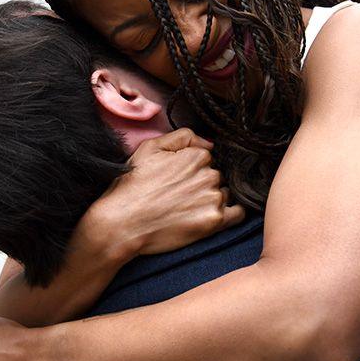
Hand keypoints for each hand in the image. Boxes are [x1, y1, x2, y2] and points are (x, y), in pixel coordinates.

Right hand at [85, 128, 244, 256]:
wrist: (122, 223)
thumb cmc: (132, 186)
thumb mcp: (149, 148)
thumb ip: (183, 137)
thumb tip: (209, 143)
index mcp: (196, 155)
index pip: (207, 158)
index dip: (192, 169)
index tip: (178, 180)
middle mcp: (209, 175)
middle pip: (217, 176)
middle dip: (203, 184)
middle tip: (180, 196)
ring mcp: (213, 198)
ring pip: (225, 194)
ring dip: (213, 199)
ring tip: (188, 209)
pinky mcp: (214, 222)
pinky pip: (237, 214)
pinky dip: (229, 214)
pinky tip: (210, 216)